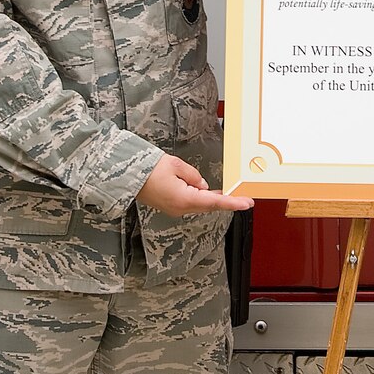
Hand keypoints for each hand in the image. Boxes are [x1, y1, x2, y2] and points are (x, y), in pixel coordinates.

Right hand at [136, 153, 253, 215]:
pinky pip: (190, 203)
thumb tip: (203, 185)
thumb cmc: (149, 169)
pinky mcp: (170, 205)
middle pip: (208, 205)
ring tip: (229, 194)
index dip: (232, 203)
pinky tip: (208, 193)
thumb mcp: (176, 165)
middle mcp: (180, 208)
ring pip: (200, 204)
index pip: (214, 202)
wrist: (127, 175)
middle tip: (243, 198)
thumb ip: (194, 176)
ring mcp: (174, 209)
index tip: (247, 203)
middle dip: (226, 201)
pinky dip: (201, 198)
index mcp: (184, 199)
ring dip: (213, 199)